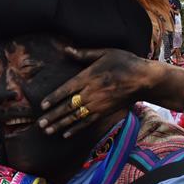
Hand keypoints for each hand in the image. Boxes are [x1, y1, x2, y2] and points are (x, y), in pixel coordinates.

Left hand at [37, 48, 152, 138]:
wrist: (144, 80)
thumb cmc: (125, 62)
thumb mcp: (105, 53)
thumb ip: (84, 54)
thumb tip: (66, 49)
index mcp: (88, 77)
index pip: (66, 90)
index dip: (53, 98)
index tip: (42, 106)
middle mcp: (90, 93)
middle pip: (67, 106)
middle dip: (52, 116)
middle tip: (39, 124)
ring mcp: (97, 105)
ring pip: (75, 117)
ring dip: (60, 124)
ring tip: (47, 131)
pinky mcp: (104, 112)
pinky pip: (87, 122)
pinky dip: (76, 129)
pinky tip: (66, 134)